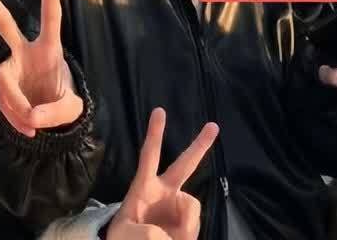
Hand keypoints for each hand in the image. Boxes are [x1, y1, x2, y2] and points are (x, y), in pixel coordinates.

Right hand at [0, 0, 82, 137]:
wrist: (53, 118)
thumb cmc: (64, 102)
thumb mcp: (71, 109)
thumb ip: (55, 112)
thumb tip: (32, 116)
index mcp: (50, 49)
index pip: (51, 18)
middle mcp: (26, 53)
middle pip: (5, 25)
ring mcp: (11, 68)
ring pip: (3, 83)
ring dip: (16, 108)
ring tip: (33, 125)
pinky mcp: (3, 86)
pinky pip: (4, 104)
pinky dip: (15, 119)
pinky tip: (27, 129)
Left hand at [107, 109, 218, 239]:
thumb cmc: (122, 238)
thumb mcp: (124, 235)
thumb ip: (144, 233)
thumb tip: (167, 234)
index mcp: (144, 187)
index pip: (149, 157)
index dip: (154, 135)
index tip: (159, 111)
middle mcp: (164, 192)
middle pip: (185, 164)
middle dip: (200, 145)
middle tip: (213, 126)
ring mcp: (178, 206)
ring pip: (191, 210)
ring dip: (184, 228)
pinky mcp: (187, 222)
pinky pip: (194, 226)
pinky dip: (186, 237)